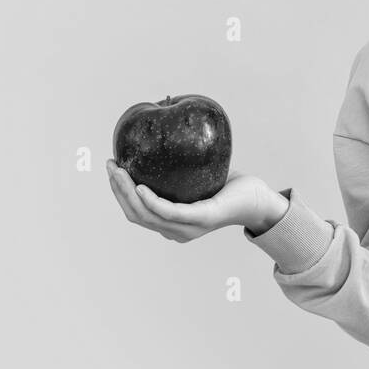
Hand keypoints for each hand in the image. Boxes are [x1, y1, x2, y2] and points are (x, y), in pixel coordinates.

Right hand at [106, 159, 272, 242]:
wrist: (258, 200)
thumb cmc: (230, 188)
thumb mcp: (197, 178)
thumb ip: (178, 168)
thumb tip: (163, 136)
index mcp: (172, 224)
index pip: (136, 213)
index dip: (118, 194)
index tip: (112, 170)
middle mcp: (176, 231)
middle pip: (135, 214)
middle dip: (117, 190)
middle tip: (110, 165)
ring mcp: (188, 229)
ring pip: (146, 214)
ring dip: (126, 192)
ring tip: (118, 171)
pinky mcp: (201, 219)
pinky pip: (169, 212)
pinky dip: (151, 202)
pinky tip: (139, 188)